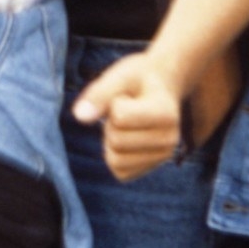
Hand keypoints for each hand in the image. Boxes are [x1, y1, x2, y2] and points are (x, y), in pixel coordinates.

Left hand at [72, 51, 186, 182]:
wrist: (162, 87)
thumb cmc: (139, 79)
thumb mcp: (120, 76)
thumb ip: (99, 94)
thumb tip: (79, 116)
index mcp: (166, 114)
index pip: (120, 118)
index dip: (114, 103)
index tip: (130, 96)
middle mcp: (170, 139)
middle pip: (116, 142)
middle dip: (112, 124)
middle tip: (128, 110)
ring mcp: (163, 157)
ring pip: (116, 161)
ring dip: (112, 141)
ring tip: (127, 124)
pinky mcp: (151, 168)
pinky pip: (119, 171)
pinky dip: (115, 156)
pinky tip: (128, 138)